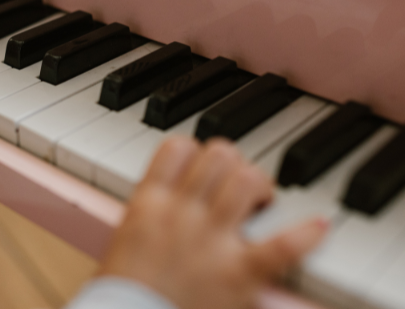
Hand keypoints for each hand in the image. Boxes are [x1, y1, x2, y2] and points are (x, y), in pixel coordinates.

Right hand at [99, 138, 327, 308]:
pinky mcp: (239, 274)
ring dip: (260, 185)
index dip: (196, 150)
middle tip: (235, 183)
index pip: (178, 146)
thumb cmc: (122, 293)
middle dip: (232, 163)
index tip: (203, 164)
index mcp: (149, 202)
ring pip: (247, 181)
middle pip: (218, 154)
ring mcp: (211, 241)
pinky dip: (305, 235)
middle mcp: (181, 212)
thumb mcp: (126, 237)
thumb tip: (174, 197)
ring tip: (262, 201)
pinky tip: (318, 226)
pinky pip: (282, 246)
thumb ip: (152, 212)